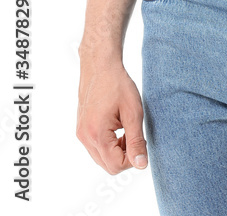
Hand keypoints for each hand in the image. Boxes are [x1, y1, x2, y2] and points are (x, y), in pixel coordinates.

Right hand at [76, 58, 147, 173]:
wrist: (100, 65)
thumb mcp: (133, 112)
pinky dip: (109, 144)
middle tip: (134, 134)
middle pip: (108, 165)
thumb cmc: (117, 84)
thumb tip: (141, 165)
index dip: (133, 158)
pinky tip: (117, 126)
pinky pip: (96, 148)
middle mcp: (85, 138)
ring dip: (117, 150)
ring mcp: (81, 134)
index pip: (116, 166)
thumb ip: (136, 141)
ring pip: (102, 158)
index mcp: (97, 134)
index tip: (141, 141)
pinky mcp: (81, 129)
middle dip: (125, 155)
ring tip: (126, 128)